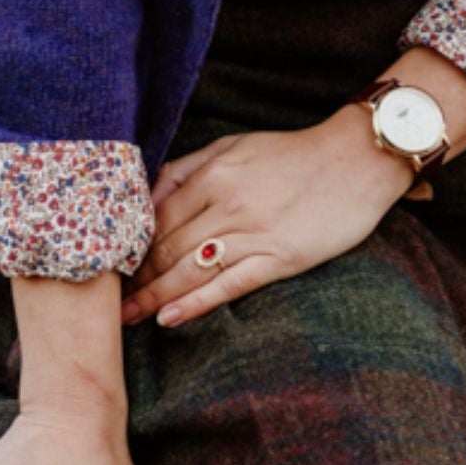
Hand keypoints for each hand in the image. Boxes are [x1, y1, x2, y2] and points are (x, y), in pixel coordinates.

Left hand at [119, 114, 414, 330]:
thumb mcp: (236, 146)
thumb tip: (145, 194)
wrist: (357, 159)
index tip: (110, 266)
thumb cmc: (294, 154)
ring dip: (153, 296)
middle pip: (167, 248)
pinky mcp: (280, 257)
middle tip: (108, 302)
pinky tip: (169, 318)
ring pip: (189, 270)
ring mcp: (254, 232)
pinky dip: (195, 303)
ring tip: (126, 318)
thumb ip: (189, 168)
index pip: (157, 217)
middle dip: (134, 278)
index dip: (130, 245)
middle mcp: (228, 203)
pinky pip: (229, 285)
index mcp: (214, 173)